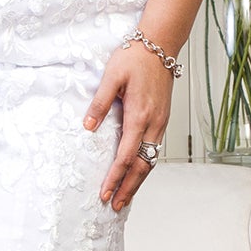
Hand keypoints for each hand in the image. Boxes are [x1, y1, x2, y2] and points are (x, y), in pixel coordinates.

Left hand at [83, 40, 172, 210]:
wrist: (161, 44)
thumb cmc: (135, 57)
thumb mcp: (111, 76)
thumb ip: (99, 103)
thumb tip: (88, 126)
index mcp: (139, 115)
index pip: (126, 155)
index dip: (115, 177)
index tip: (105, 193)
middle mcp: (154, 123)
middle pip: (142, 165)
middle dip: (128, 187)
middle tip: (115, 205)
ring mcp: (161, 123)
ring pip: (151, 160)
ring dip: (138, 181)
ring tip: (125, 197)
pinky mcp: (163, 119)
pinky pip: (155, 150)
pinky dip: (146, 167)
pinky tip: (138, 173)